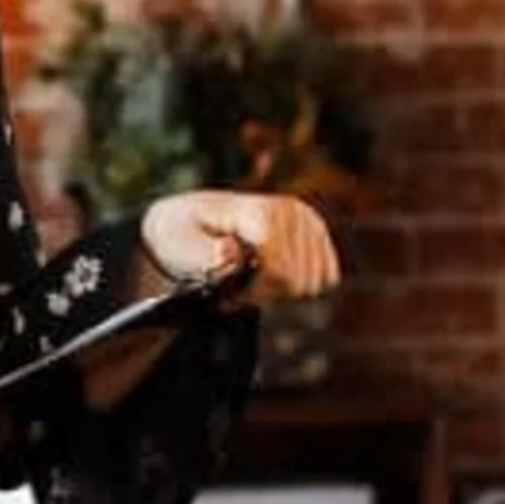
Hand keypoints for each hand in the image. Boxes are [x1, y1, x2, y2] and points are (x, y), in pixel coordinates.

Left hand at [141, 186, 340, 303]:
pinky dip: (296, 287)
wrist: (188, 222)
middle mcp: (292, 211)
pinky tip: (270, 278)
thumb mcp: (178, 244)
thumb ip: (203, 253)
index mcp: (261, 211)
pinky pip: (326, 279)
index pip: (278, 270)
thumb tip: (230, 251)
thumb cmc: (182, 235)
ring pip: (311, 285)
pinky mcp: (317, 234)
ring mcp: (309, 221)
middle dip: (263, 293)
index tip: (226, 293)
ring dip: (277, 292)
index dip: (252, 291)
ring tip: (248, 281)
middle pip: (296, 281)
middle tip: (233, 288)